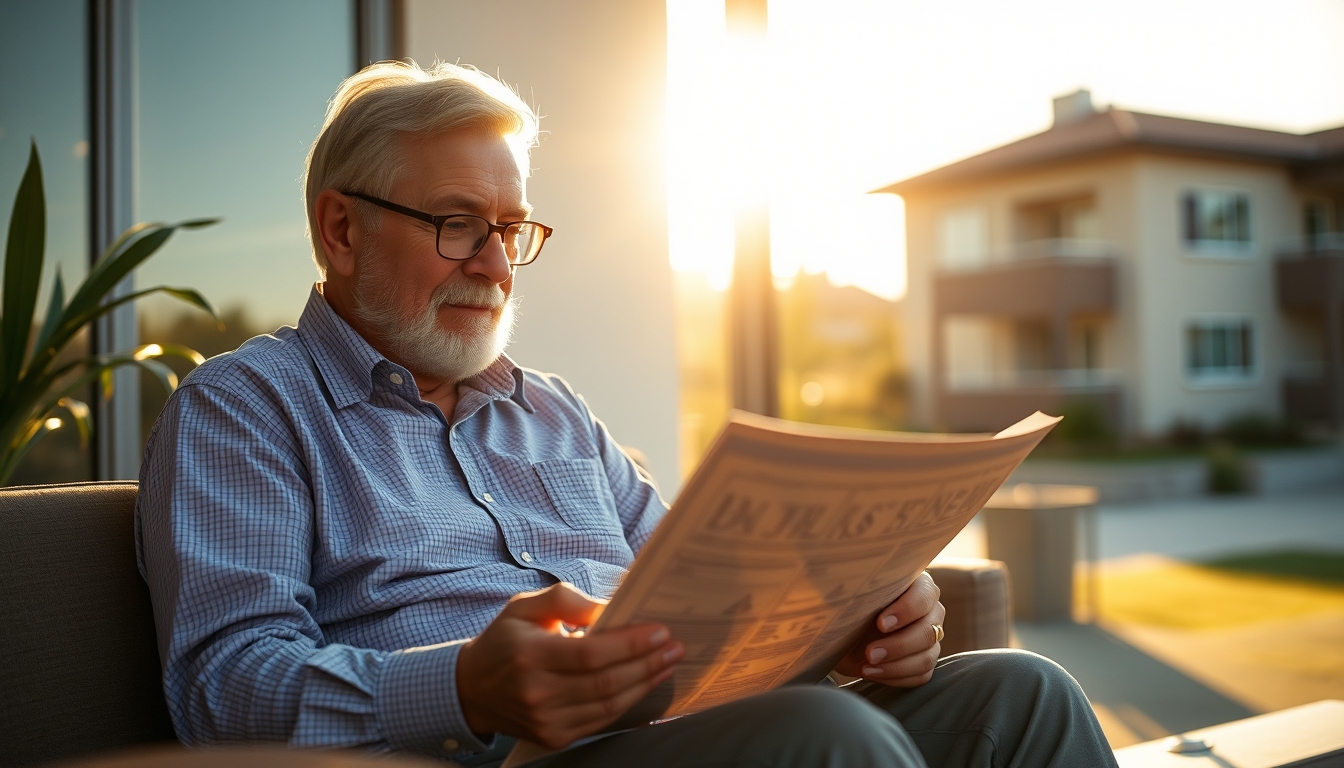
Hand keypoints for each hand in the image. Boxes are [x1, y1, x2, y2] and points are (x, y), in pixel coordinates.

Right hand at [456, 582, 683, 748]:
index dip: (629, 644)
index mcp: (529, 655)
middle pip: (605, 682)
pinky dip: (627, 702)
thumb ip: (566, 599)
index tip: (659, 631)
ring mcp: (545, 720)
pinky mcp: (553, 737)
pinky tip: (644, 684)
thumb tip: (611, 605)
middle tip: (673, 647)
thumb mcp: (525, 606)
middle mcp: (536, 692)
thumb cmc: (504, 641)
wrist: (471, 689)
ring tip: (667, 663)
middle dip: (646, 664)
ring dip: (644, 684)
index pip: (590, 653)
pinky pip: (600, 721)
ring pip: (608, 705)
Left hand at [834, 571, 943, 686]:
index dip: (905, 611)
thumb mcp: (850, 593)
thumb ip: (858, 584)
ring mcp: (930, 637)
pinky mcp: (925, 660)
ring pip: (926, 656)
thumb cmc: (848, 606)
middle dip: (898, 645)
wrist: (841, 631)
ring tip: (867, 666)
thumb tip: (848, 576)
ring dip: (896, 666)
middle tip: (870, 653)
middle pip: (927, 632)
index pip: (924, 596)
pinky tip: (873, 672)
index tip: (880, 623)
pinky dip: (896, 677)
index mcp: (917, 584)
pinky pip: (921, 674)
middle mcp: (930, 610)